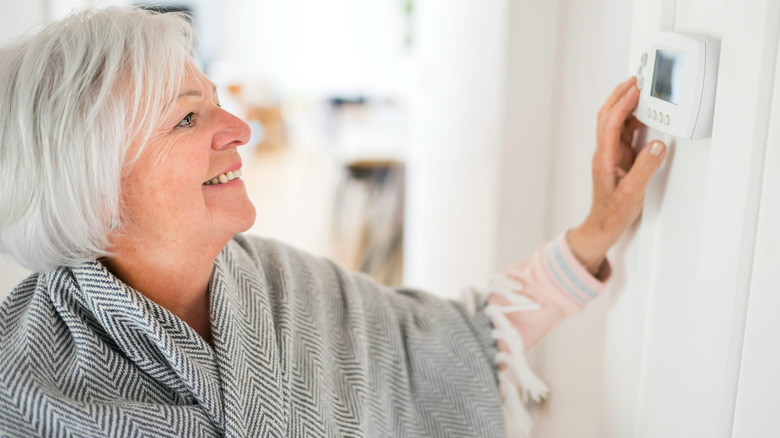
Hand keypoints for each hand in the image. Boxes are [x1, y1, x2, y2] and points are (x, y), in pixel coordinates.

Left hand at [568, 77, 666, 275]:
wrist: (603, 226)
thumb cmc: (613, 213)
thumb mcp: (632, 193)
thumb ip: (645, 168)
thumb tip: (657, 145)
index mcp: (604, 159)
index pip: (610, 124)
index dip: (622, 105)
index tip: (635, 90)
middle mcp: (605, 154)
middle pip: (607, 117)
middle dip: (619, 96)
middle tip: (635, 81)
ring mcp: (610, 156)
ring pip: (613, 123)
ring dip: (624, 106)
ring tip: (640, 92)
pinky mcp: (617, 160)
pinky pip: (623, 134)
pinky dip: (631, 121)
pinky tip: (643, 117)